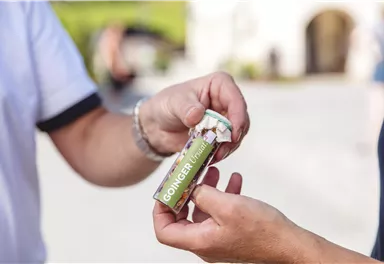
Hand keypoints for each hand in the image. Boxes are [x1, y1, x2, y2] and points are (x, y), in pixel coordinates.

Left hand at [139, 72, 249, 160]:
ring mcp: (225, 119)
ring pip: (237, 135)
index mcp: (219, 85)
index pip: (235, 99)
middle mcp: (226, 101)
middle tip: (222, 151)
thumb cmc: (166, 105)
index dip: (238, 117)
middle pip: (241, 120)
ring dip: (228, 148)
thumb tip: (198, 114)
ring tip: (214, 156)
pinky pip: (228, 146)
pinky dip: (221, 153)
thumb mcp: (173, 103)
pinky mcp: (220, 135)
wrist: (157, 125)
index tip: (232, 134)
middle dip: (234, 137)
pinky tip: (210, 158)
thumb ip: (185, 108)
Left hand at [153, 167, 301, 263]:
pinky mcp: (231, 233)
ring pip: (203, 212)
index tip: (167, 190)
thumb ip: (203, 195)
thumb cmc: (262, 230)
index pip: (164, 230)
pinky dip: (222, 196)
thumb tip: (191, 189)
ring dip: (206, 191)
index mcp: (199, 240)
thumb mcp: (227, 206)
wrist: (289, 245)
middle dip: (185, 194)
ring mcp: (218, 239)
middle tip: (190, 176)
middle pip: (182, 218)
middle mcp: (205, 243)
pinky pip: (219, 213)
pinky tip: (233, 181)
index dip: (160, 210)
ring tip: (214, 172)